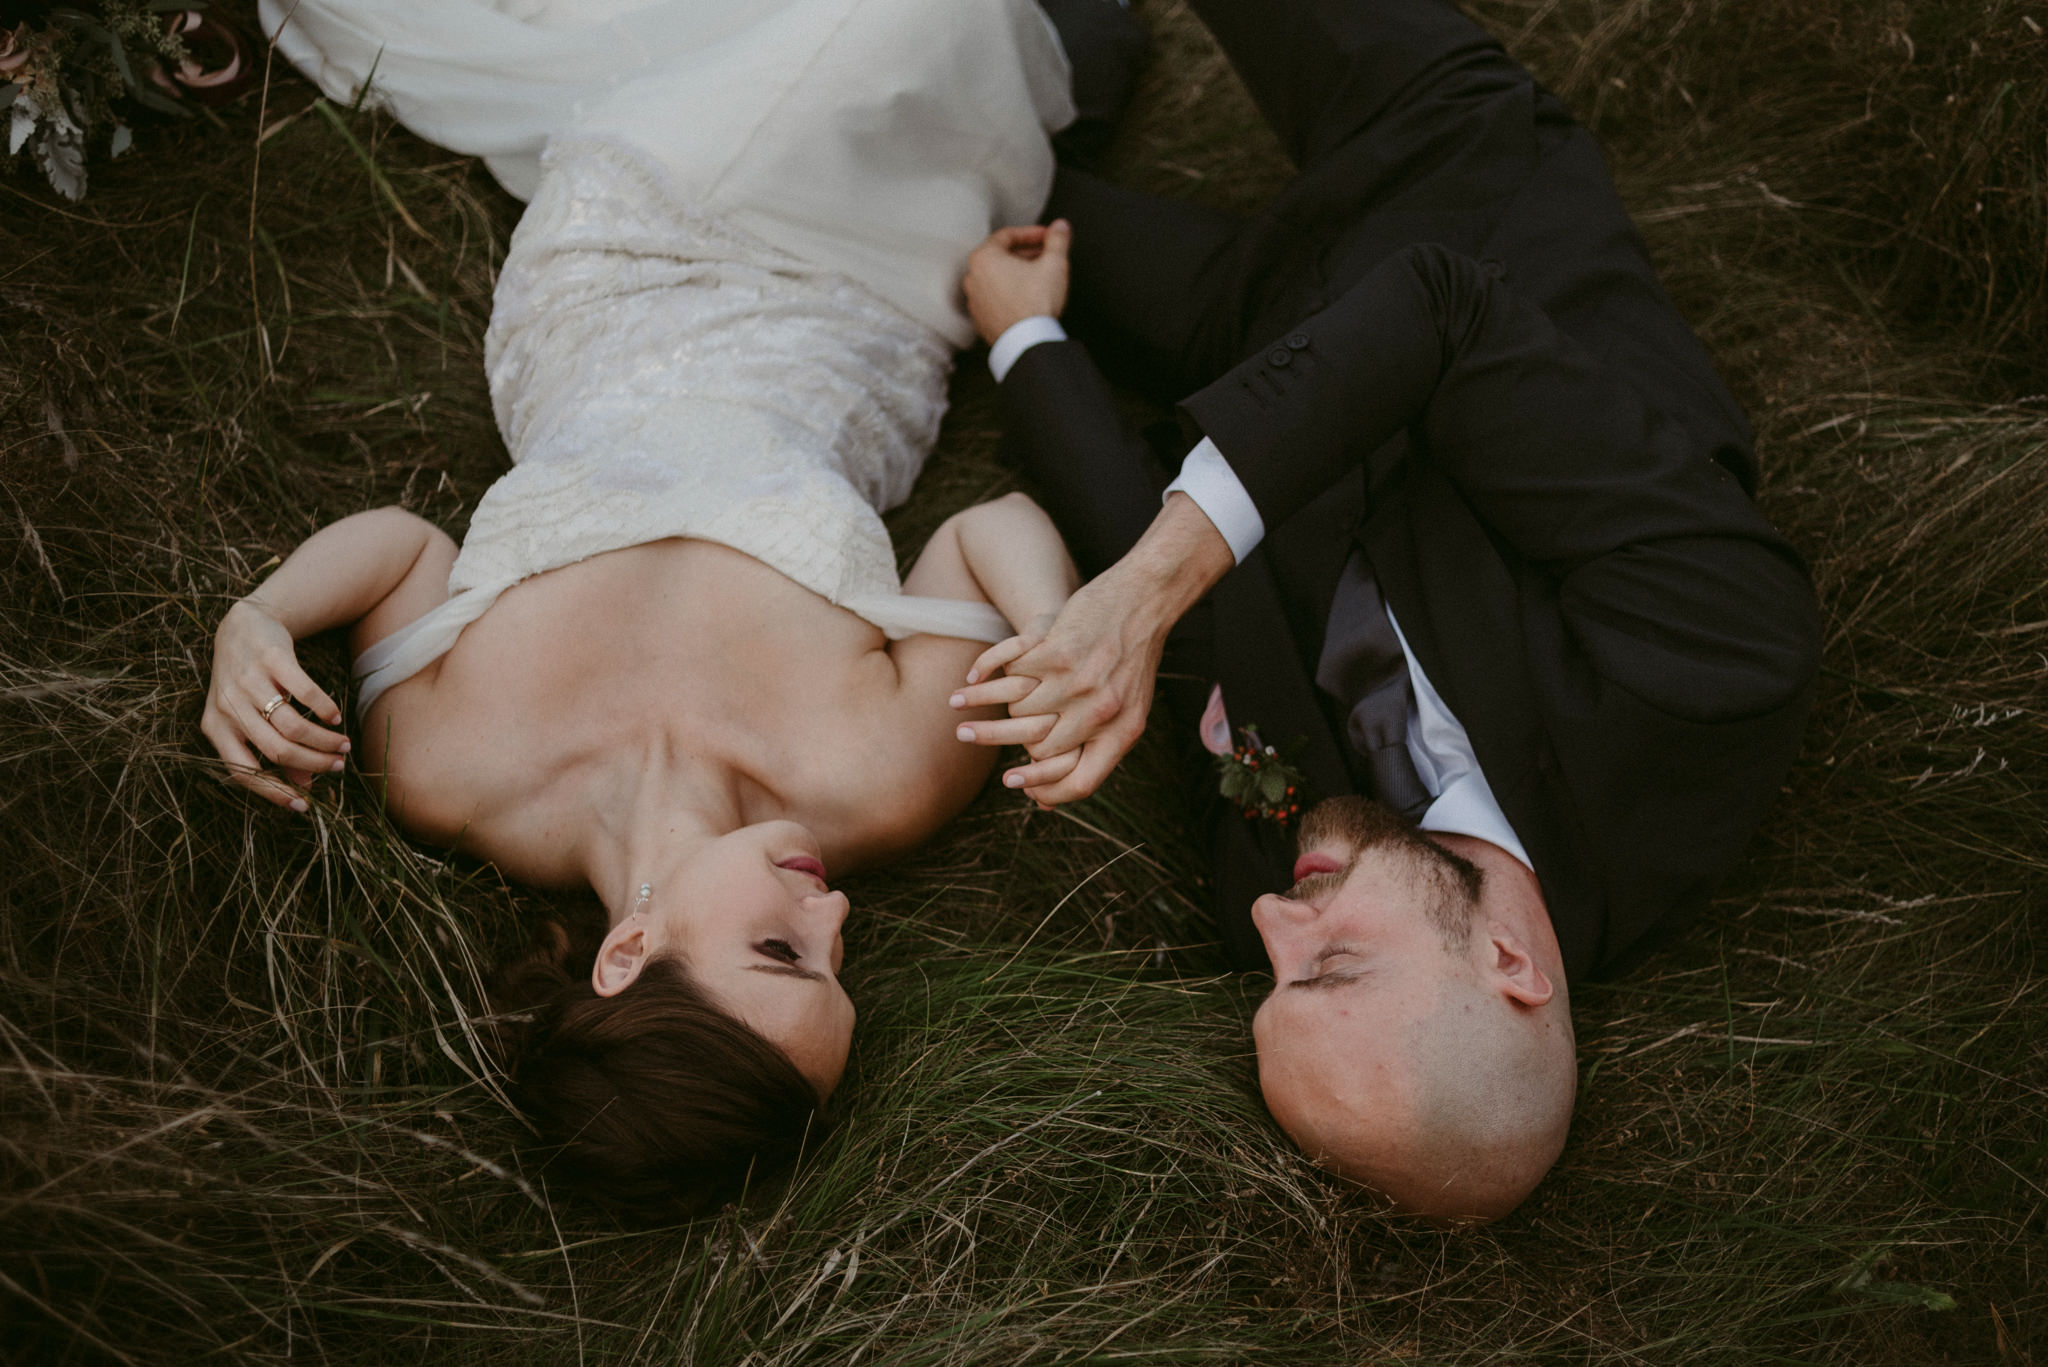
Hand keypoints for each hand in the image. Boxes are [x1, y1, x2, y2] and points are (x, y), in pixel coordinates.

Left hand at [201, 599, 349, 811]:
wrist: (242, 628)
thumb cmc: (245, 682)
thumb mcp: (247, 717)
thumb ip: (270, 751)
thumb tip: (303, 786)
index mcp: (215, 727)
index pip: (242, 771)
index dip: (273, 792)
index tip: (304, 805)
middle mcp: (227, 706)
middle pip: (276, 749)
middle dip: (312, 763)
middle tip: (338, 766)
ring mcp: (248, 681)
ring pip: (293, 725)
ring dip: (324, 740)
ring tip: (342, 745)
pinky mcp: (272, 659)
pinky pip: (304, 692)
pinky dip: (324, 708)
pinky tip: (335, 717)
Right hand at [950, 573, 1168, 805]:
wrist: (1143, 600)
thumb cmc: (1133, 660)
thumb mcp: (1131, 708)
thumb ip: (1099, 745)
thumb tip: (1055, 791)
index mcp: (1122, 733)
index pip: (1079, 783)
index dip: (1043, 791)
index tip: (1014, 782)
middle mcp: (1100, 713)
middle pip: (1037, 749)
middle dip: (997, 740)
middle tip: (966, 735)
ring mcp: (1076, 683)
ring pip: (1018, 711)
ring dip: (988, 706)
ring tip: (958, 703)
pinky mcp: (1056, 653)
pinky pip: (1012, 673)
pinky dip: (991, 671)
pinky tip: (974, 674)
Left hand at [963, 219, 1071, 346]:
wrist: (1028, 343)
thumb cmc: (1036, 304)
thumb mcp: (1054, 263)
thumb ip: (1057, 240)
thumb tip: (1061, 227)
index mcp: (984, 258)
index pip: (1008, 235)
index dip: (1032, 233)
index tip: (1048, 236)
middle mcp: (973, 277)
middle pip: (1001, 256)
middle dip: (1026, 252)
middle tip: (1047, 254)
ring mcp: (974, 300)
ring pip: (998, 277)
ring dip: (1019, 272)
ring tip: (1041, 276)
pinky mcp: (981, 319)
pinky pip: (996, 298)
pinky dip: (1011, 292)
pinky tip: (1029, 297)